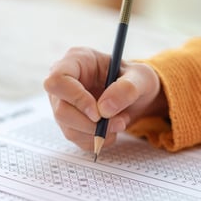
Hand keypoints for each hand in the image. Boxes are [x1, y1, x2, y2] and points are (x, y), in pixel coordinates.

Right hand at [44, 47, 165, 150]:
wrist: (137, 96)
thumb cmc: (136, 80)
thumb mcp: (142, 78)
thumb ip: (127, 89)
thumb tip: (105, 109)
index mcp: (77, 60)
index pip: (58, 80)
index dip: (76, 99)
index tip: (98, 113)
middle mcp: (65, 82)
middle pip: (61, 110)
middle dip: (90, 123)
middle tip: (117, 123)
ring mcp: (63, 103)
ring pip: (68, 127)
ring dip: (97, 133)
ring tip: (120, 122)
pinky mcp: (69, 121)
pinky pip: (76, 138)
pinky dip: (97, 140)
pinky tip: (111, 129)